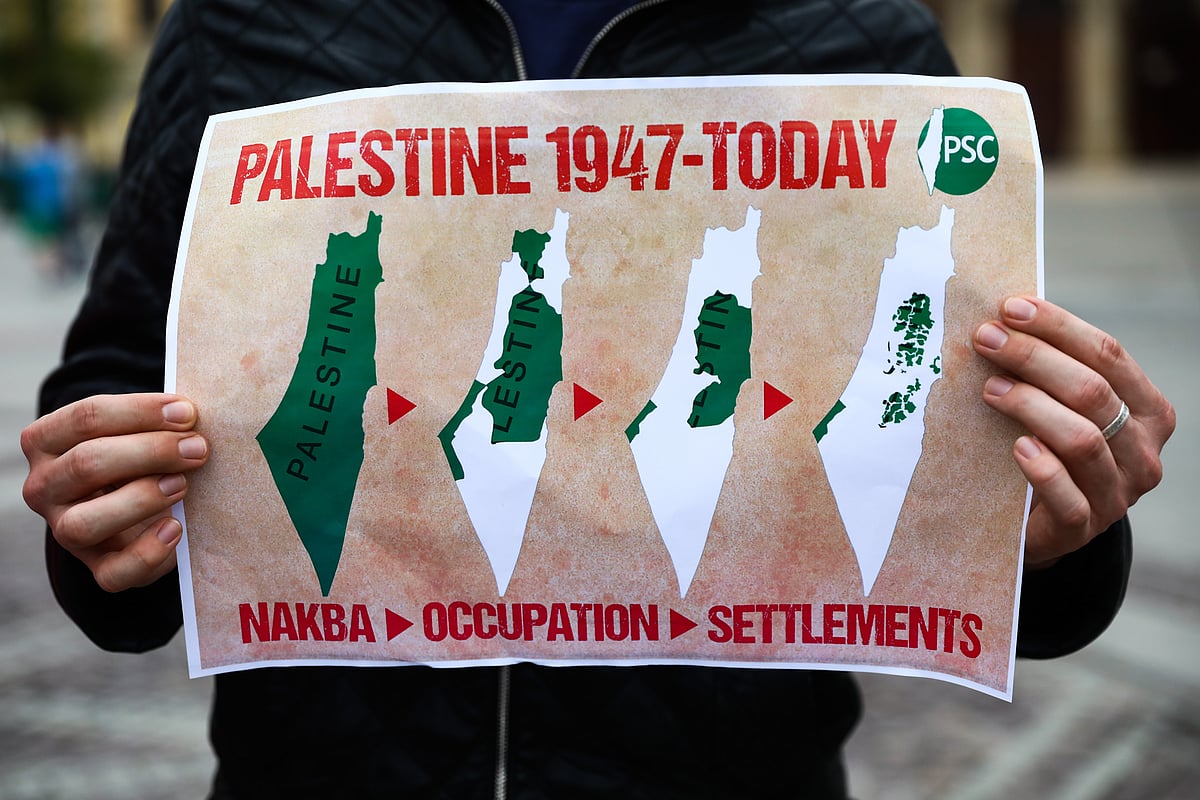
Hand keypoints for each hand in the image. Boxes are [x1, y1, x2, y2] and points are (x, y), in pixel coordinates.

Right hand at [21, 393, 209, 591]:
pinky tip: (176, 528)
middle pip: (87, 464)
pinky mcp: (97, 567)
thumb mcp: (138, 432)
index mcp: (47, 441)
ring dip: (141, 499)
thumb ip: (157, 422)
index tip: (187, 413)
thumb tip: (192, 415)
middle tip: (197, 448)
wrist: (144, 506)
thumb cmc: (143, 456)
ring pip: (85, 523)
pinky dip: (148, 552)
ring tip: (182, 484)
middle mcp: (44, 487)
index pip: (86, 418)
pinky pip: (113, 573)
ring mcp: (64, 531)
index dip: (140, 412)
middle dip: (151, 452)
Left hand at [973, 297, 1173, 566]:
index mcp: (1146, 410)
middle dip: (1034, 358)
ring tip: (989, 388)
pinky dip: (1042, 468)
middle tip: (986, 340)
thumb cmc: (1048, 448)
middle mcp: (1143, 451)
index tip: (1009, 308)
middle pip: (1092, 391)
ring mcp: (1118, 493)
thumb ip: (1049, 370)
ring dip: (1031, 405)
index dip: (1059, 327)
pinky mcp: (1084, 528)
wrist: (1038, 524)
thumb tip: (1001, 318)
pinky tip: (1016, 446)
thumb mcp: (1059, 406)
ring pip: (1082, 439)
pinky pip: (1068, 496)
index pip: (1109, 355)